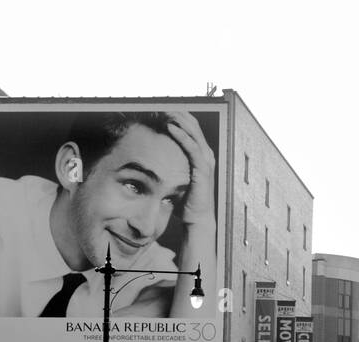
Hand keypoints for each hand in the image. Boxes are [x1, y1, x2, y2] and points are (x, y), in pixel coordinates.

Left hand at [162, 111, 215, 228]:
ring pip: (194, 132)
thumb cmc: (187, 201)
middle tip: (160, 104)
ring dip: (179, 119)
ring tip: (164, 110)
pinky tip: (170, 127)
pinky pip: (192, 147)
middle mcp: (206, 154)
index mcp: (201, 154)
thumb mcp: (178, 178)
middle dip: (177, 112)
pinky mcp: (203, 169)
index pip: (191, 128)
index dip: (178, 116)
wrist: (198, 219)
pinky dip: (182, 135)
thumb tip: (152, 161)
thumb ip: (171, 167)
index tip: (161, 108)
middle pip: (193, 125)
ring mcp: (206, 161)